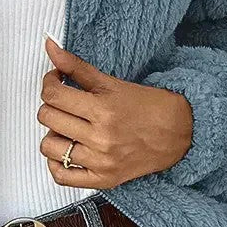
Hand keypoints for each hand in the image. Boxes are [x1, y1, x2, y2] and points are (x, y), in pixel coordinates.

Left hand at [37, 35, 192, 188]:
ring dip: (52, 133)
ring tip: (66, 127)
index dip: (49, 83)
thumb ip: (76, 66)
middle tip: (63, 102)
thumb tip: (50, 46)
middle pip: (48, 118)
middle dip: (51, 105)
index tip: (55, 80)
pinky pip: (62, 176)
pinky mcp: (103, 179)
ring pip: (48, 147)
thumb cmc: (146, 106)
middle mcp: (101, 138)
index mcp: (103, 110)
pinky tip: (65, 150)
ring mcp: (101, 162)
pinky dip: (56, 163)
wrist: (178, 132)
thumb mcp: (111, 82)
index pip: (53, 95)